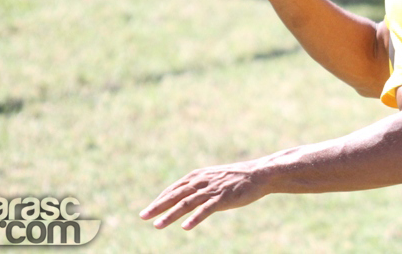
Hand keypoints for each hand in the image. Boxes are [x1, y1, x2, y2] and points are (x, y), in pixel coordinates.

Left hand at [140, 161, 267, 229]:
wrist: (258, 174)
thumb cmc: (236, 178)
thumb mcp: (214, 178)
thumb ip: (200, 185)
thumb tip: (186, 195)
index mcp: (198, 176)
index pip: (174, 189)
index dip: (160, 199)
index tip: (148, 211)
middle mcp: (202, 181)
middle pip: (175, 195)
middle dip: (158, 206)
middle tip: (143, 216)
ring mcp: (212, 190)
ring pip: (186, 203)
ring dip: (170, 215)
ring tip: (157, 225)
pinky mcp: (223, 198)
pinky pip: (206, 209)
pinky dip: (195, 218)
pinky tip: (185, 227)